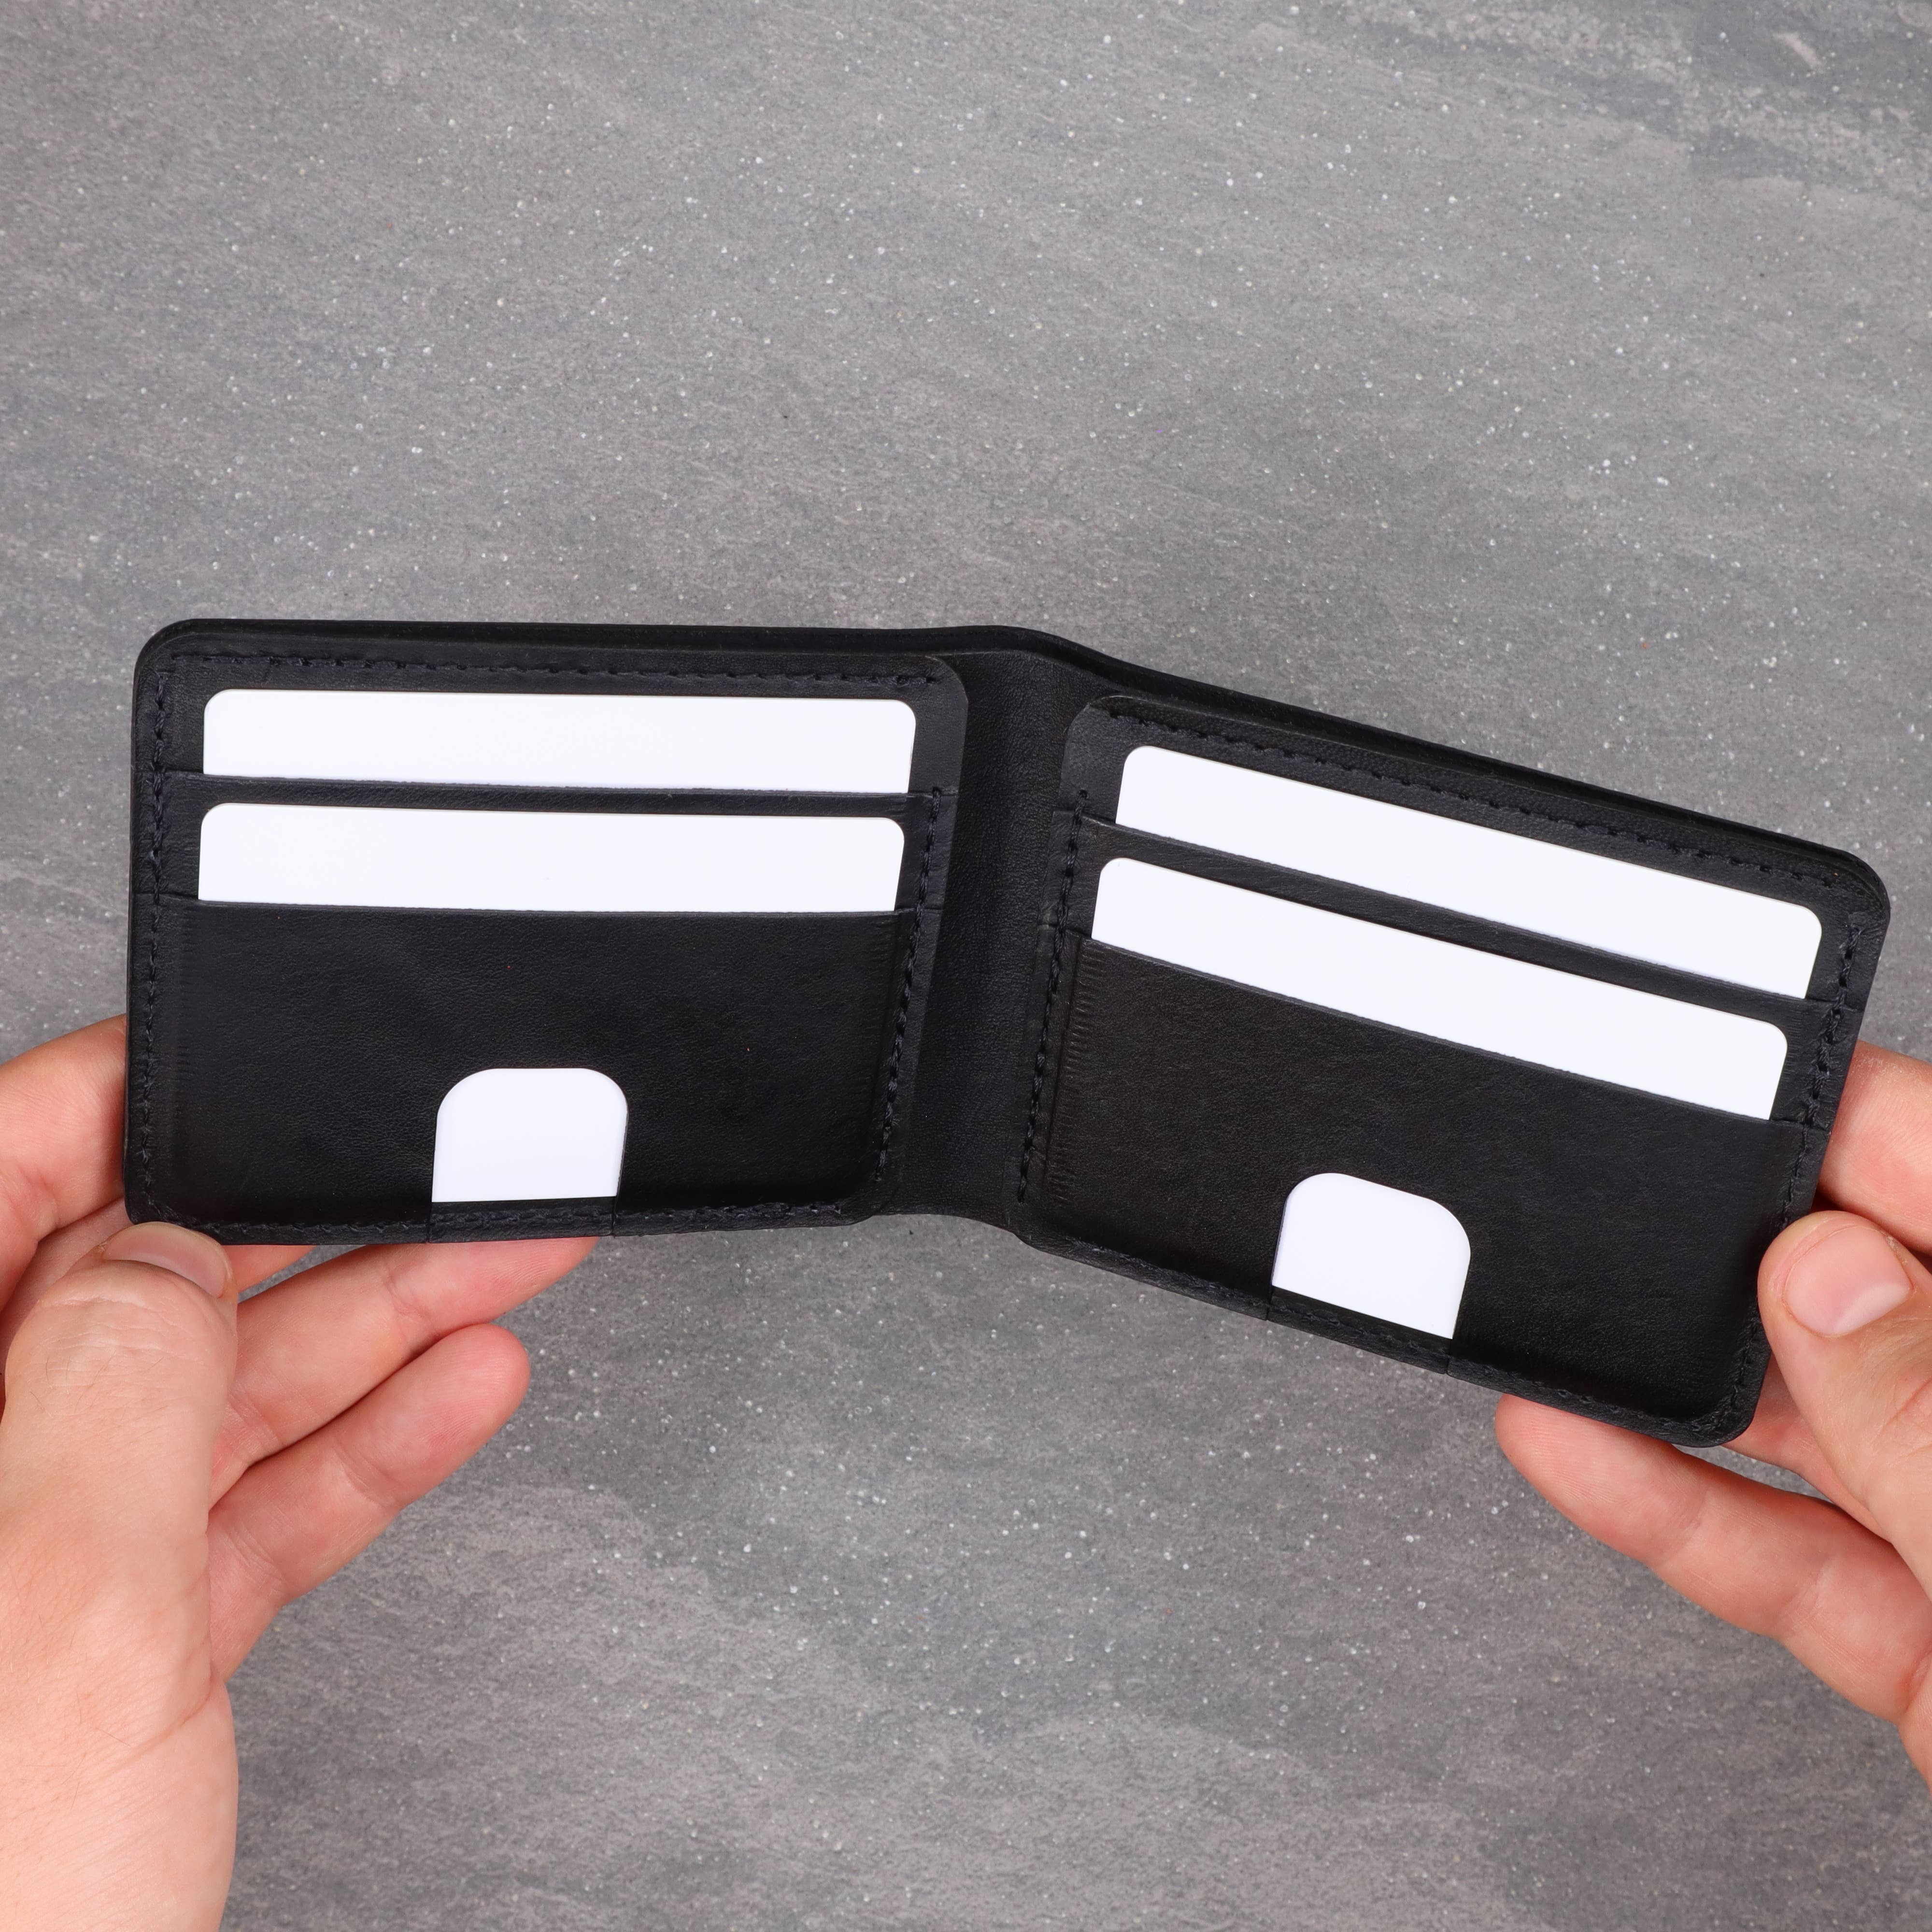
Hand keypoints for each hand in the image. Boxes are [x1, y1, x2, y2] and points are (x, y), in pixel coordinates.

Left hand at [0, 1018, 593, 1927]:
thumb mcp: (52, 1607)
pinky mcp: (94, 1659)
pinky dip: (355, 1454)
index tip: (269, 1054)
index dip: (133, 1096)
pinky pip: (233, 1515)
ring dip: (370, 1333)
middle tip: (446, 1174)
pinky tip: (453, 1392)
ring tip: (506, 1266)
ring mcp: (13, 1571)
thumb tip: (166, 1242)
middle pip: (119, 1286)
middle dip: (305, 1223)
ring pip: (200, 1402)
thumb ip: (113, 1378)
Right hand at [1497, 1040, 1931, 1787]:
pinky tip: (1583, 1450)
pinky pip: (1788, 1558)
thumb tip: (1828, 1284)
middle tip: (1640, 1214)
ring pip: (1826, 1437)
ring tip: (1577, 1326)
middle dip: (1756, 1261)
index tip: (1758, 1090)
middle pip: (1895, 1314)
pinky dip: (1675, 1510)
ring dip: (1682, 1387)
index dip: (1876, 1136)